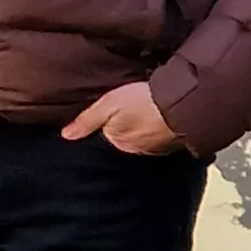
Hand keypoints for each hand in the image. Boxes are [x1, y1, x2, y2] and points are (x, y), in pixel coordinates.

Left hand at [65, 80, 184, 154]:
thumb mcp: (108, 104)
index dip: (110, 117)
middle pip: (126, 135)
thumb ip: (87, 121)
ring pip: (143, 135)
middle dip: (128, 124)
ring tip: (148, 108)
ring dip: (144, 125)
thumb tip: (66, 136)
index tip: (117, 105)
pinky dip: (159, 126)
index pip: (108, 132)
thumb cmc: (143, 101)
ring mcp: (157, 147)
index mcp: (119, 142)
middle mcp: (137, 149)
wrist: (184, 104)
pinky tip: (162, 114)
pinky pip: (161, 135)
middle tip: (133, 104)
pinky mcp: (174, 142)